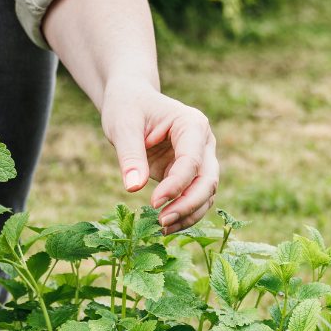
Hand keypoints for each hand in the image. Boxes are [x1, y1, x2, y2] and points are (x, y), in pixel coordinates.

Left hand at [101, 82, 219, 233]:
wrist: (132, 101)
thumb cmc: (128, 107)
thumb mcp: (122, 126)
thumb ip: (130, 155)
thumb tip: (133, 188)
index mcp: (192, 124)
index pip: (192, 161)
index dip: (175, 185)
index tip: (152, 202)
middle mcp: (204, 143)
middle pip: (208, 180)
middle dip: (188, 205)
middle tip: (161, 222)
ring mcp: (201, 159)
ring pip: (207, 194)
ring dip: (188, 215)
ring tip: (161, 229)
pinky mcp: (191, 174)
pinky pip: (195, 198)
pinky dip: (184, 215)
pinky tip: (164, 226)